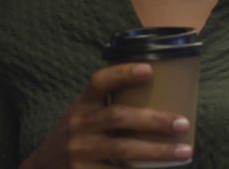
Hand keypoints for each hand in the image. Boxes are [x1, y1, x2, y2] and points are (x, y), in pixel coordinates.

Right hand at [20, 63, 191, 168]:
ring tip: (185, 151)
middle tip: (182, 123)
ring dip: (157, 151)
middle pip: (118, 117)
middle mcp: (79, 126)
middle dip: (154, 120)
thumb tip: (171, 91)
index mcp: (83, 105)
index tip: (149, 69)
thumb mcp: (87, 114)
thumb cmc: (81, 134)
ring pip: (123, 150)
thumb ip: (114, 104)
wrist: (43, 167)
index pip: (99, 82)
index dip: (122, 73)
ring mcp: (79, 152)